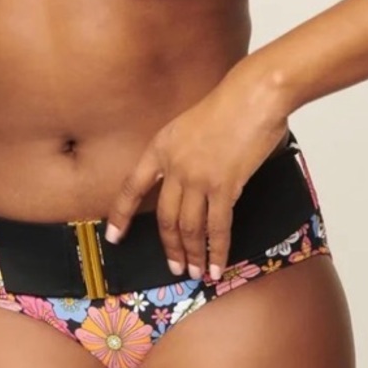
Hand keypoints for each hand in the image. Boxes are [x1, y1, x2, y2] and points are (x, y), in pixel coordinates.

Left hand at [104, 61, 288, 280]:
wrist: (253, 95)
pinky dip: (217, 250)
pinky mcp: (224, 186)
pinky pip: (217, 227)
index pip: (132, 187)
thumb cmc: (230, 104)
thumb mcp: (190, 124)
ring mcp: (197, 177)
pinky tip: (216, 265)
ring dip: (191, 254)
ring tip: (194, 272)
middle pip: (164, 217)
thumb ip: (184, 153)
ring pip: (189, 227)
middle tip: (174, 267)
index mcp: (161, 146)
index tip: (114, 237)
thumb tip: (192, 182)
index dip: (121, 215)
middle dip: (169, 246)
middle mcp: (174, 165)